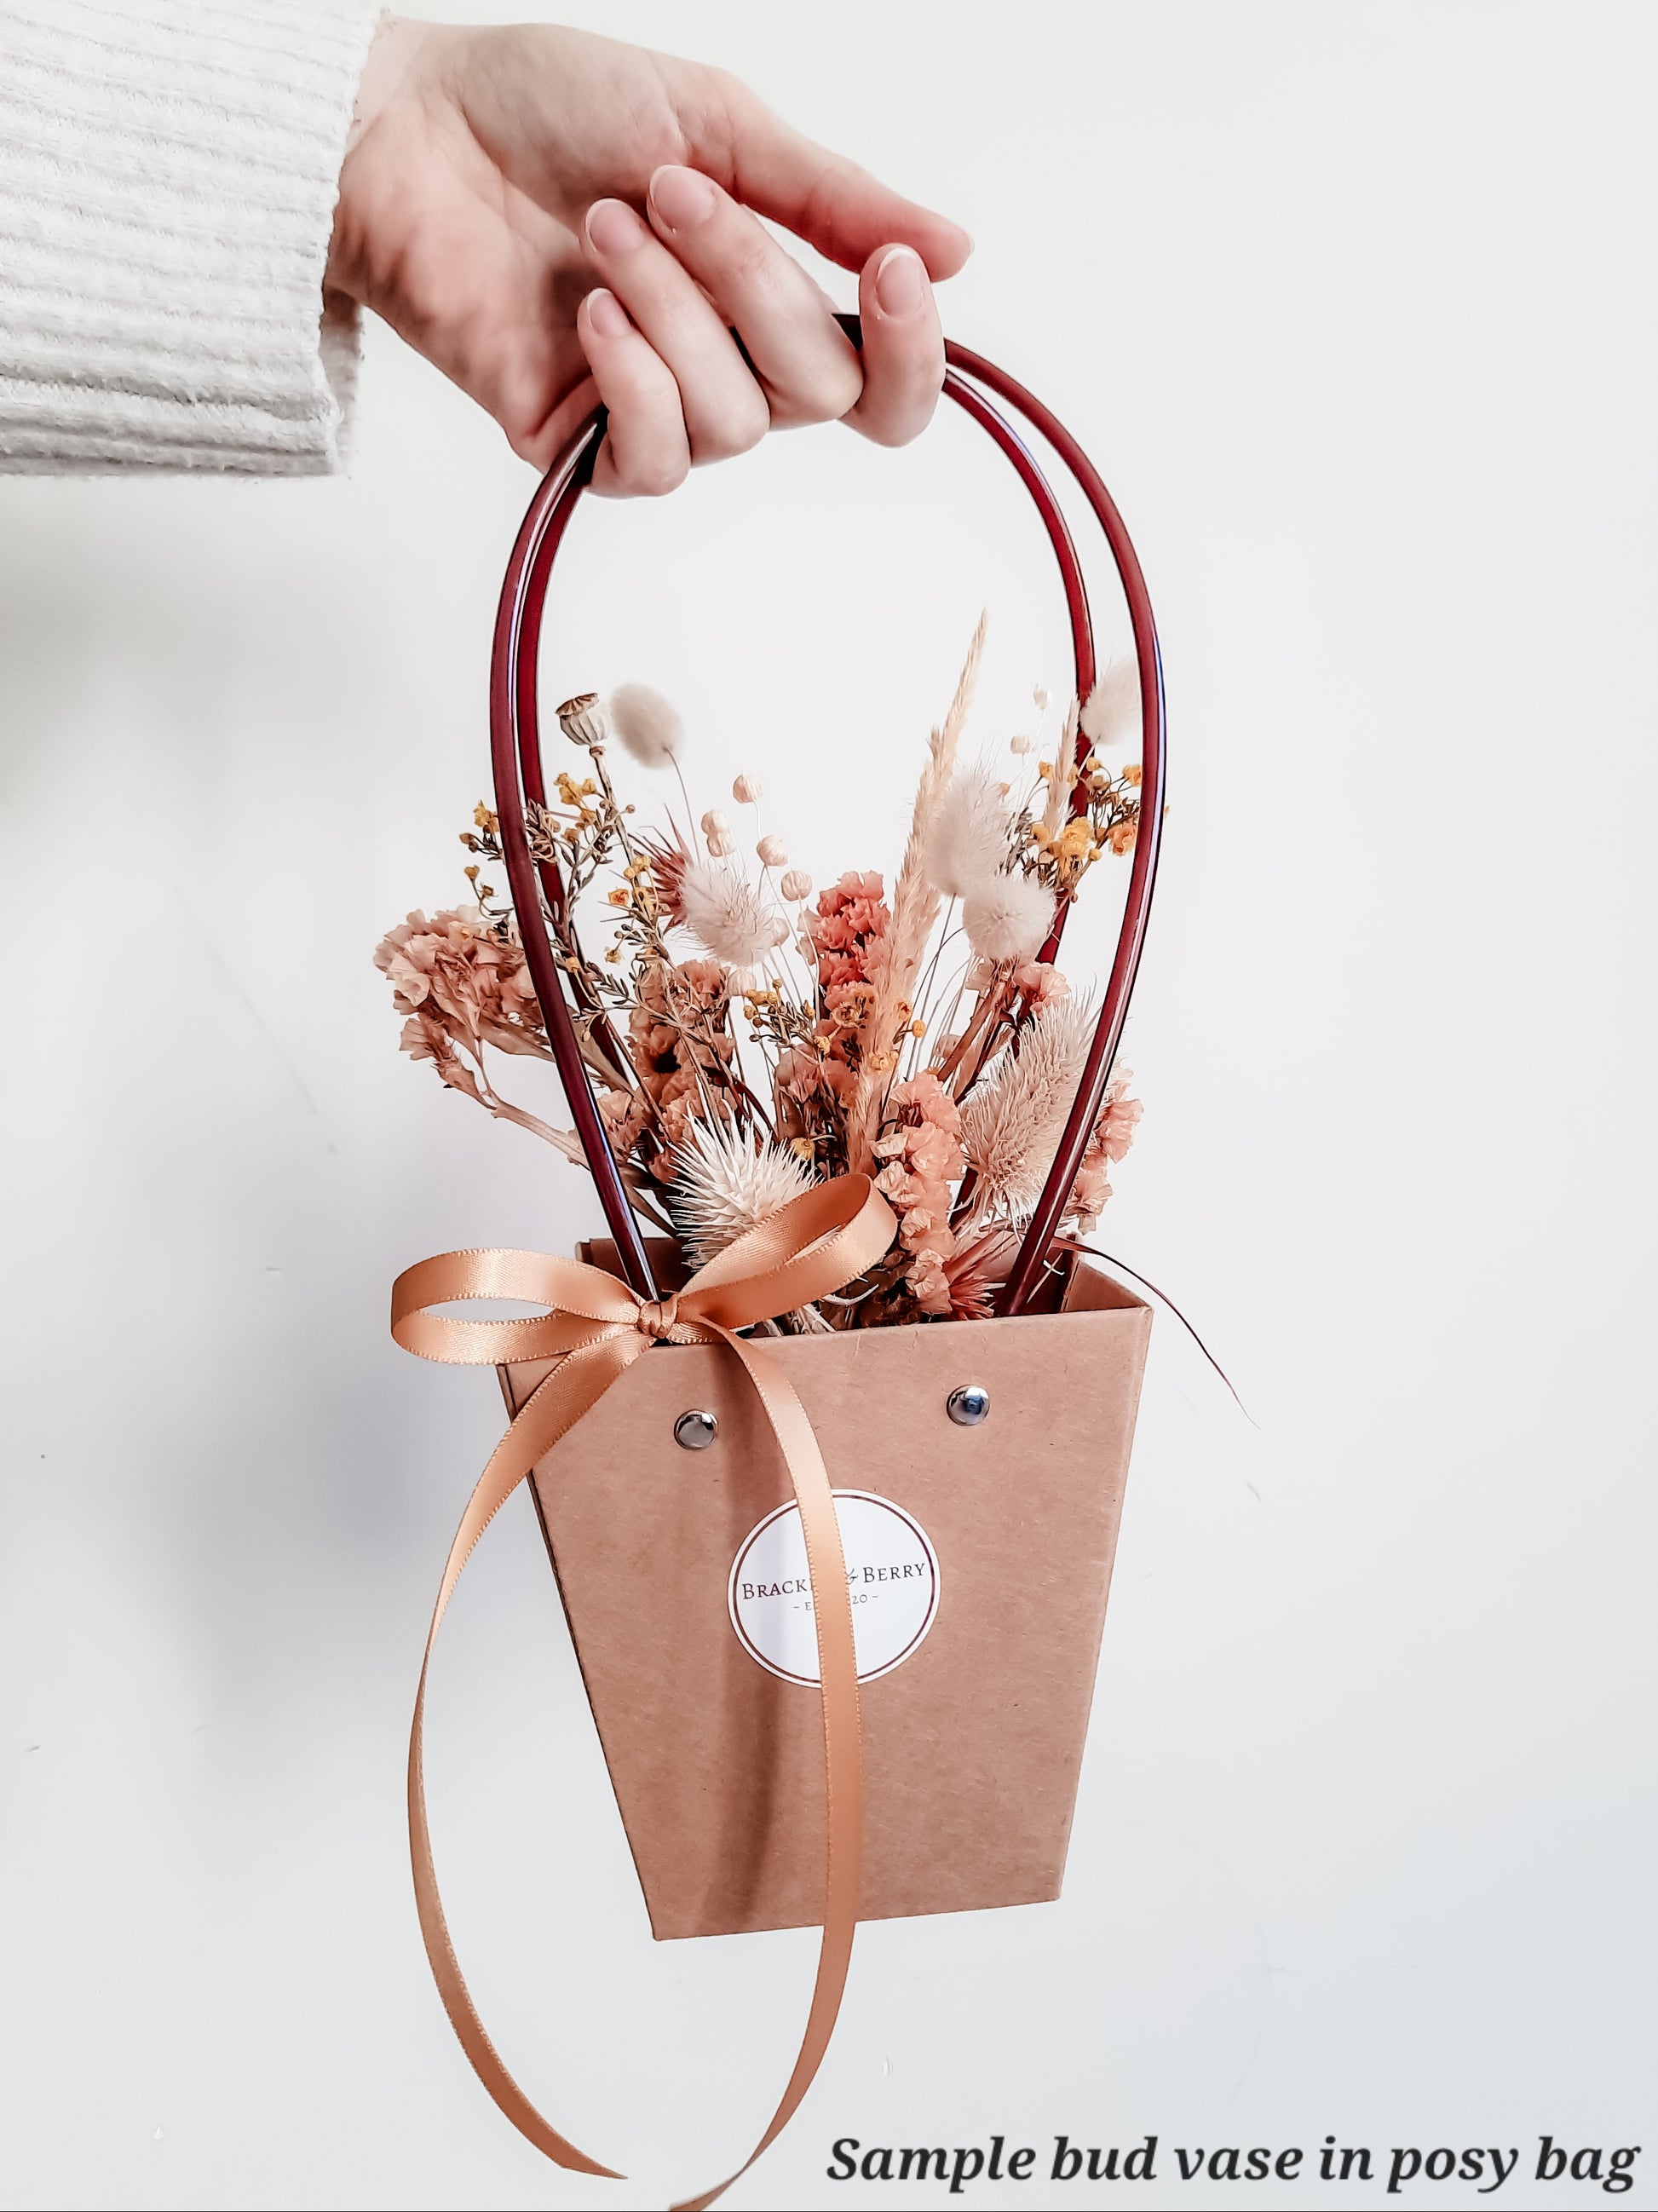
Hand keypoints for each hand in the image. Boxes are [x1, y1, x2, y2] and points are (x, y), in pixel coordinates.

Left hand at [326, 18, 970, 491]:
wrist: (412, 133)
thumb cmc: (549, 113)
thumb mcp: (715, 124)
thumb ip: (833, 197)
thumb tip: (956, 250)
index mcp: (775, 297)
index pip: (887, 386)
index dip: (912, 350)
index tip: (891, 270)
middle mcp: (730, 370)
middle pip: (820, 390)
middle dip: (754, 280)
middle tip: (667, 191)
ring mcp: (658, 414)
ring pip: (738, 422)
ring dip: (675, 312)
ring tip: (602, 228)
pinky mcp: (582, 447)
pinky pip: (657, 461)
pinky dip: (633, 379)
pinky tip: (589, 311)